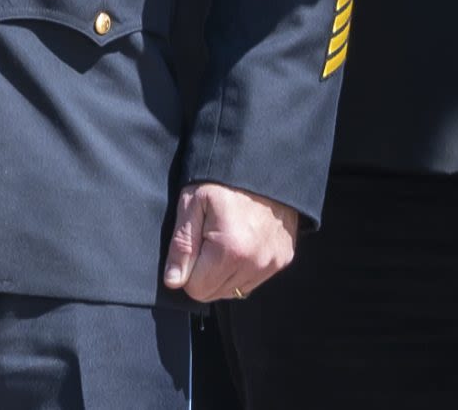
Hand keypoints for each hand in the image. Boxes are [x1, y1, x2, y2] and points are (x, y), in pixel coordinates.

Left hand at [161, 182, 298, 303]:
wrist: (264, 162)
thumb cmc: (224, 179)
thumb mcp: (192, 202)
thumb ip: (181, 245)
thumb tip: (174, 281)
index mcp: (229, 250)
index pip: (196, 289)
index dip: (188, 269)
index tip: (195, 243)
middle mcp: (255, 263)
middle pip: (215, 293)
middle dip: (206, 272)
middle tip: (210, 237)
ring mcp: (272, 263)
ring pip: (235, 290)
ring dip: (226, 271)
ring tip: (227, 237)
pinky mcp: (283, 259)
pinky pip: (254, 279)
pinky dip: (244, 266)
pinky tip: (243, 241)